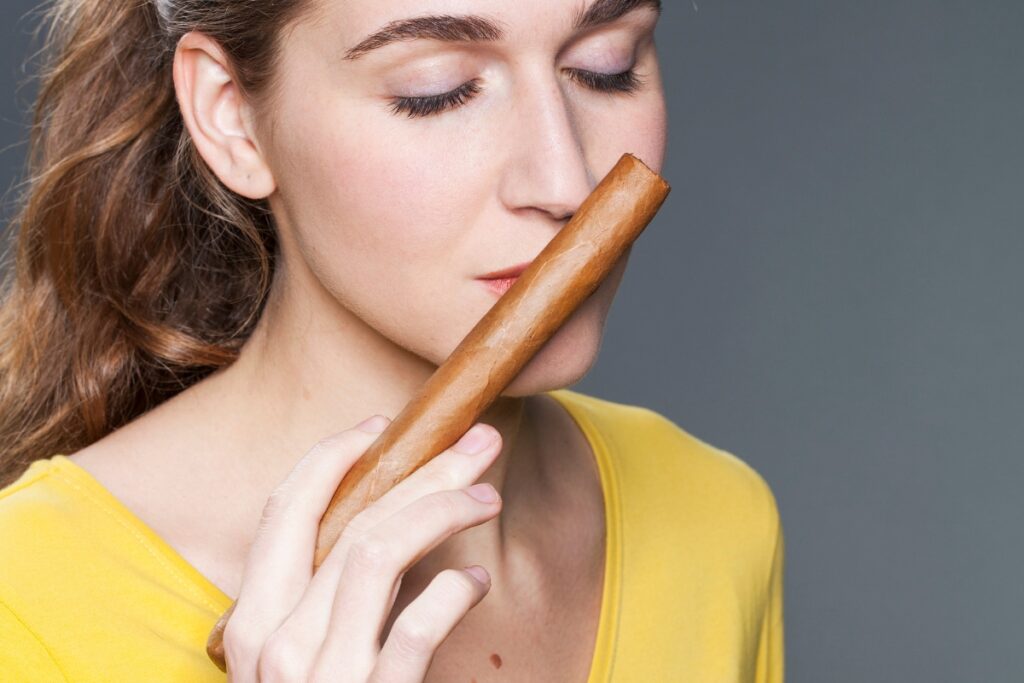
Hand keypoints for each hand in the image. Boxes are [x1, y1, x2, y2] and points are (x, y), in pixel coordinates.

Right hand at [221, 414, 502, 681]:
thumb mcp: (305, 654)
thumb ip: (324, 596)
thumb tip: (387, 516)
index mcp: (249, 621)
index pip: (283, 509)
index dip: (334, 457)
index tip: (383, 428)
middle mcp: (269, 644)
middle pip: (349, 520)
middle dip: (421, 469)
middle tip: (480, 442)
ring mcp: (317, 676)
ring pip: (379, 551)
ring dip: (444, 510)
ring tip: (489, 499)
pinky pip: (414, 626)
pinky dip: (452, 591)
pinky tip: (472, 581)